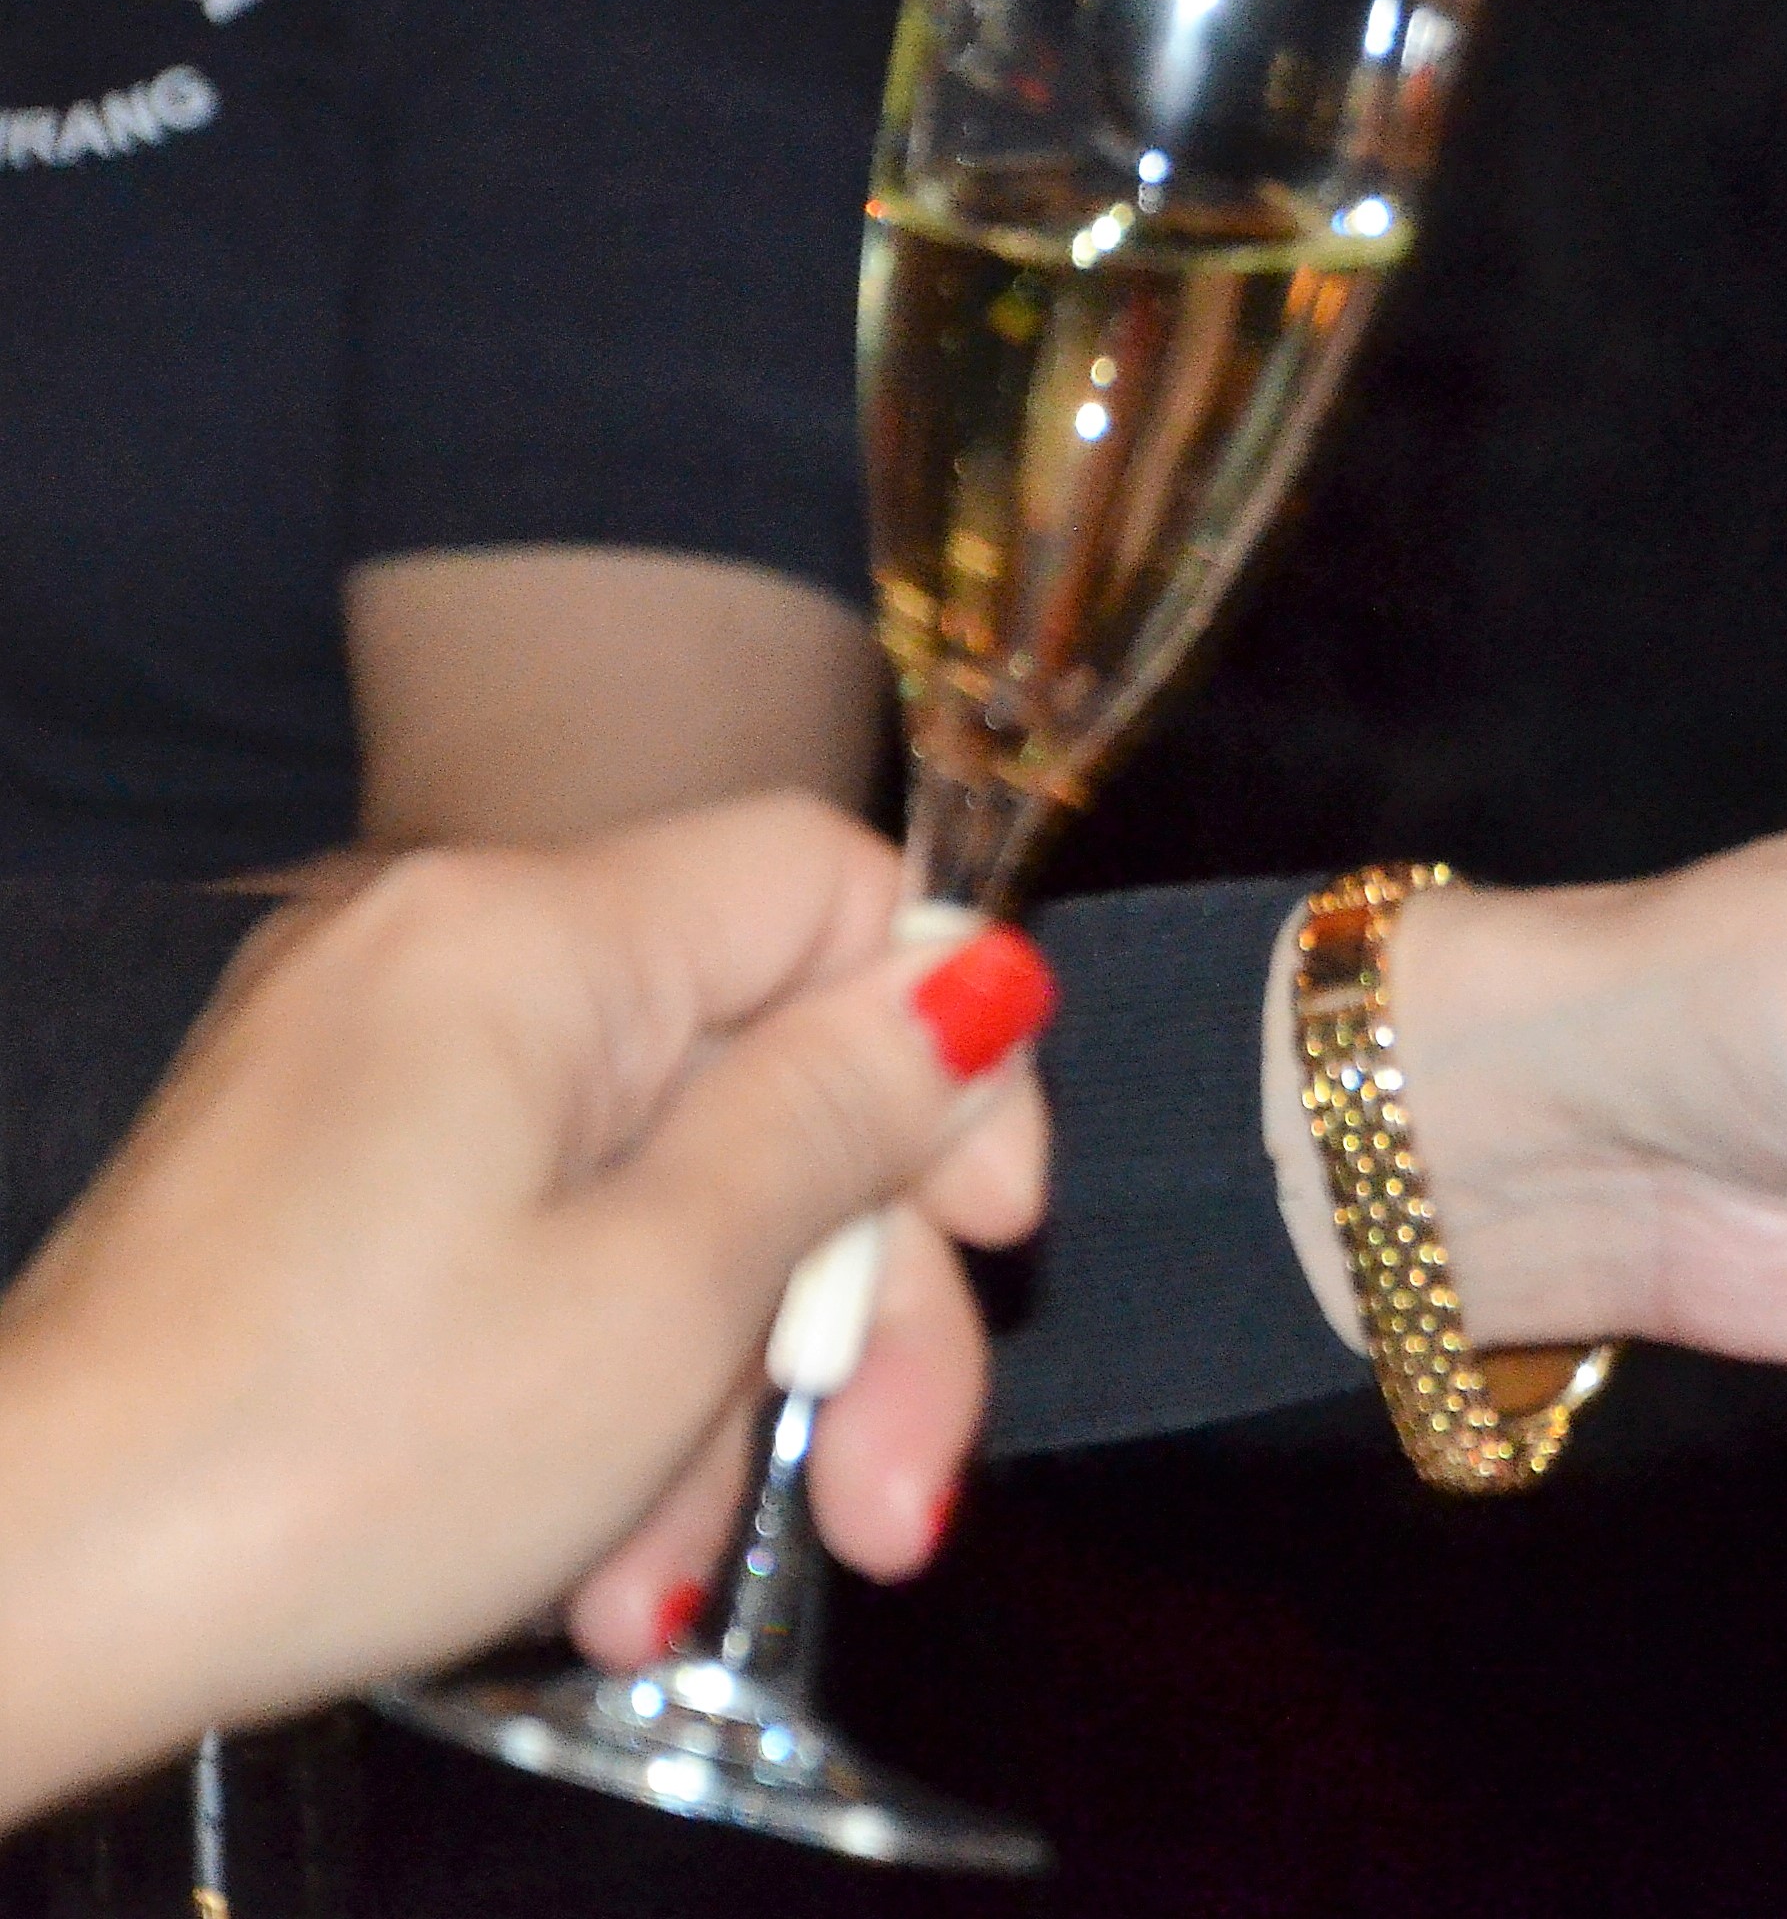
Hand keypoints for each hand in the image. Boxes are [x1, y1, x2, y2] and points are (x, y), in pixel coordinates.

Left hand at [0, 801, 1050, 1823]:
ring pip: (648, 1178)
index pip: (828, 885)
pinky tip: (596, 1551)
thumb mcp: (666, 1292)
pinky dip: (592, 1372)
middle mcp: (439, 954)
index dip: (948, 1048)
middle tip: (888, 1492)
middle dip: (845, 1298)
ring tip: (677, 1586)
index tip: (988, 1224)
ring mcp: (360, 1066)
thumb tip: (976, 985)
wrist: (11, 1603)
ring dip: (714, 1387)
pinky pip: (529, 1229)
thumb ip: (844, 1115)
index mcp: (531, 934)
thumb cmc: (330, 1455)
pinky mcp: (309, 1178)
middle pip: (752, 1066)